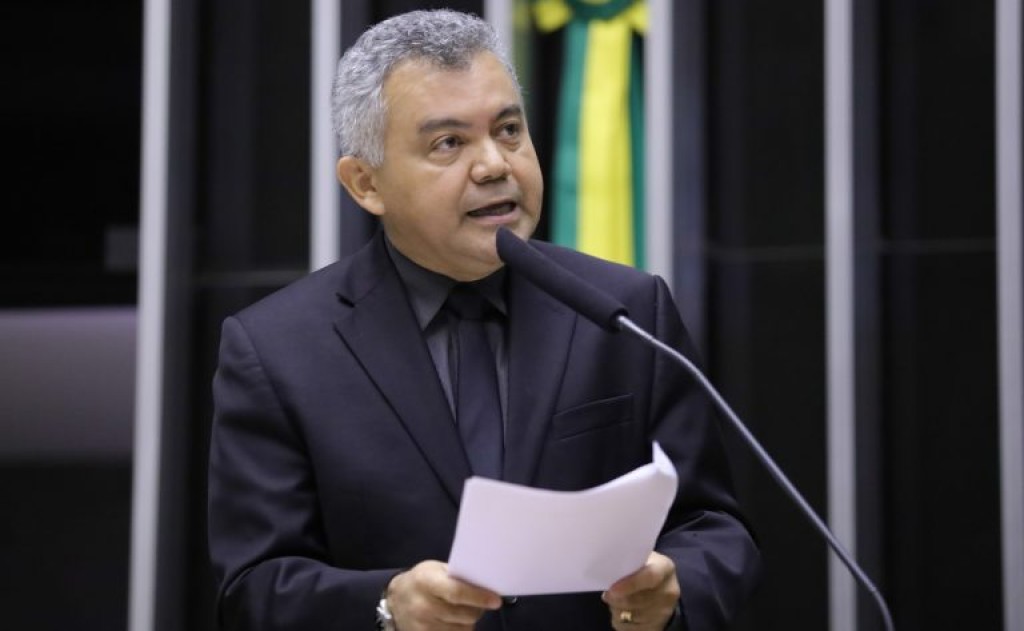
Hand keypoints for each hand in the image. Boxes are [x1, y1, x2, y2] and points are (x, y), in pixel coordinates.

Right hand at [386, 560, 501, 630]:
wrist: (395, 600)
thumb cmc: (421, 580)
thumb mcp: (435, 570)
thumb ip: (457, 577)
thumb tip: (484, 585)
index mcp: (427, 582)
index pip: (457, 593)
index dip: (479, 597)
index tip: (496, 600)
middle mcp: (424, 606)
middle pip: (464, 614)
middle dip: (478, 609)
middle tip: (482, 602)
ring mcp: (423, 626)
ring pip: (463, 629)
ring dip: (469, 621)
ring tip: (464, 610)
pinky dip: (459, 629)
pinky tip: (455, 620)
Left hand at [602, 552, 680, 630]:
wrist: (662, 587)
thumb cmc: (644, 568)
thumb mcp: (640, 558)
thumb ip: (628, 564)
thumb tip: (609, 574)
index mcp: (665, 567)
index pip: (650, 576)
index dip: (630, 584)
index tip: (611, 589)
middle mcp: (669, 591)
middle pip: (638, 600)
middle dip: (617, 599)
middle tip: (607, 594)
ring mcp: (665, 611)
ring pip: (633, 616)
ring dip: (618, 609)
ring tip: (615, 600)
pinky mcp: (657, 626)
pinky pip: (631, 628)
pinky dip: (621, 621)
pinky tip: (621, 612)